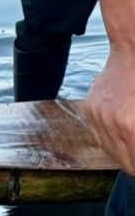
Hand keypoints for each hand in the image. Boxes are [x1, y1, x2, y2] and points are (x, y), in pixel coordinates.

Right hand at [83, 46, 134, 173]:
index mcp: (131, 127)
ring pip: (110, 152)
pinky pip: (98, 136)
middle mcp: (111, 123)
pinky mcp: (89, 108)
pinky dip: (111, 140)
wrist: (133, 54)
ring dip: (124, 154)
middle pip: (126, 164)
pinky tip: (122, 133)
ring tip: (133, 143)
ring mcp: (97, 114)